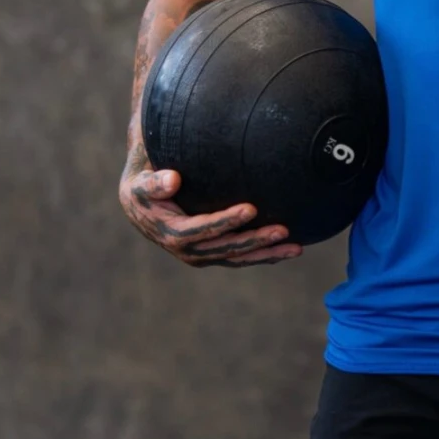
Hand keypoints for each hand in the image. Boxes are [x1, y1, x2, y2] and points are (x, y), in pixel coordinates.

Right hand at [118, 160, 302, 267]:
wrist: (141, 206)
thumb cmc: (144, 187)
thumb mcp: (141, 184)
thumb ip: (154, 183)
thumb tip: (172, 180)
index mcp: (173, 234)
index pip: (204, 229)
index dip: (227, 221)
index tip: (251, 208)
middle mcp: (189, 251)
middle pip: (228, 248)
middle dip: (256, 240)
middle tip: (283, 230)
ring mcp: (203, 255)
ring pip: (239, 258)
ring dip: (267, 253)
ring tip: (296, 248)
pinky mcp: (214, 254)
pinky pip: (241, 258)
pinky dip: (264, 255)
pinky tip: (287, 250)